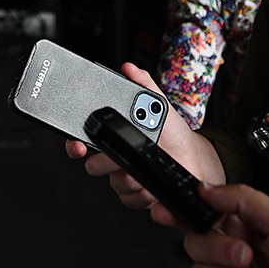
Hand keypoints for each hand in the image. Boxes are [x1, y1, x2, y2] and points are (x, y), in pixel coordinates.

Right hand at [64, 63, 225, 209]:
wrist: (194, 159)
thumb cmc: (173, 134)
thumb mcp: (159, 104)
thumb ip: (144, 84)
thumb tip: (129, 68)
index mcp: (115, 134)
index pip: (83, 139)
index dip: (75, 144)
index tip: (79, 145)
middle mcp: (114, 156)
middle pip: (94, 166)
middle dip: (108, 163)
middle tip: (119, 157)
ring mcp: (123, 177)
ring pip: (114, 184)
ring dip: (132, 177)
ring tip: (146, 165)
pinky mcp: (136, 195)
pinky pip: (129, 199)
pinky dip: (143, 192)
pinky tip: (152, 181)